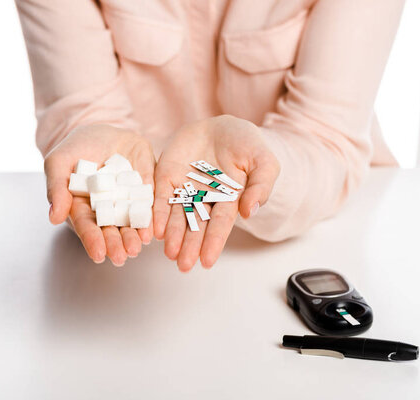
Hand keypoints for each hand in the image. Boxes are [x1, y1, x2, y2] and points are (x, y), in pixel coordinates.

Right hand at [44, 125, 154, 265]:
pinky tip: (152, 230)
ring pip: (131, 222)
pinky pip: (150, 205)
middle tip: (121, 256)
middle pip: (111, 230)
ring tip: (137, 247)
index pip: (88, 227)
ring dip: (134, 236)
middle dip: (116, 244)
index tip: (98, 254)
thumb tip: (54, 217)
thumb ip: (56, 187)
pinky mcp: (146, 189)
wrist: (103, 131)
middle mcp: (107, 209)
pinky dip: (151, 218)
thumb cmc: (76, 149)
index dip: (92, 241)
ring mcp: (128, 200)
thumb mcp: (59, 162)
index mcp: (84, 207)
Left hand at [154, 115, 279, 271]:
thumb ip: (261, 186)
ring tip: (169, 252)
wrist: (221, 125)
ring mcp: (184, 188)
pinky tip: (155, 229)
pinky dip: (158, 213)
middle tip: (183, 264)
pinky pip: (161, 196)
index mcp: (228, 199)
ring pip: (177, 215)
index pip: (220, 224)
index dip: (213, 242)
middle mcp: (204, 198)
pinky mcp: (167, 176)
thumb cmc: (246, 144)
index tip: (207, 261)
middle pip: (196, 225)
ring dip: (172, 235)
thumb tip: (250, 212)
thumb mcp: (264, 162)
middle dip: (189, 245)